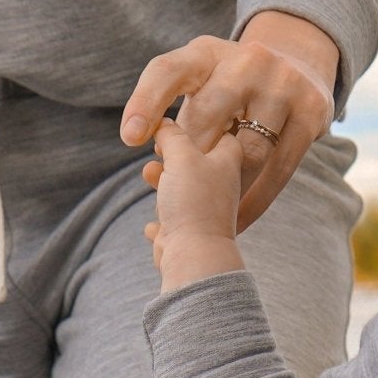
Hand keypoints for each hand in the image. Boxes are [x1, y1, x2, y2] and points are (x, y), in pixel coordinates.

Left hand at [121, 9, 338, 229]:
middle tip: (181, 190)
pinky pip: (279, 168)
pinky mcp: (311, 111)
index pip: (167, 71)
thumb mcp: (200, 86)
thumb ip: (175, 125)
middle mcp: (248, 59)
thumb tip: (153, 175)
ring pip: (247, 150)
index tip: (130, 139)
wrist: (297, 64)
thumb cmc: (229, 87)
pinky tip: (238, 218)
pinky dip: (256, 199)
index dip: (146, 103)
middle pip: (207, 117)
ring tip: (210, 211)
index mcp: (207, 52)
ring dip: (226, 186)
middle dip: (192, 158)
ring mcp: (284, 83)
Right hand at [142, 118, 249, 291]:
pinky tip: (154, 225)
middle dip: (173, 157)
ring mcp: (208, 211)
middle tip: (158, 152)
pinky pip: (174, 222)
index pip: (225, 133)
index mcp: (229, 161)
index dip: (204, 124)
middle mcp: (223, 186)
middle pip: (199, 162)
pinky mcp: (192, 234)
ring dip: (163, 184)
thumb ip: (171, 135)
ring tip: (148, 176)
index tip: (180, 123)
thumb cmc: (193, 201)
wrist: (194, 254)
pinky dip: (162, 221)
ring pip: (184, 190)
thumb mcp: (181, 155)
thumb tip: (163, 123)